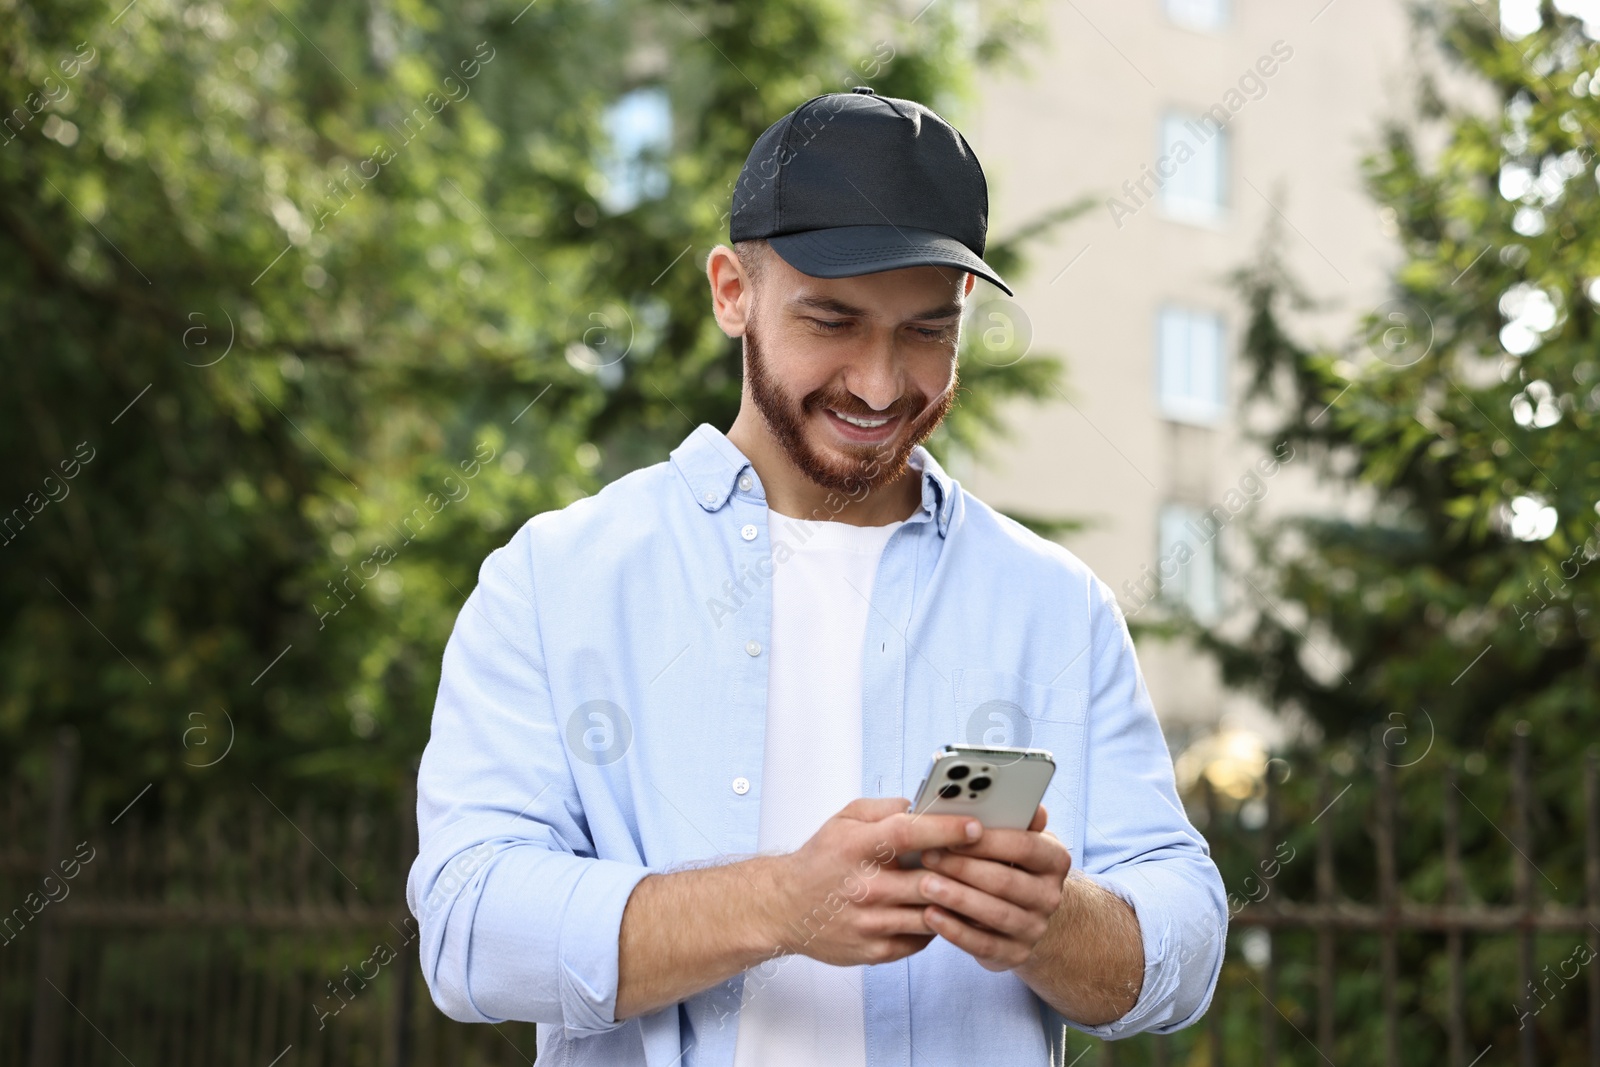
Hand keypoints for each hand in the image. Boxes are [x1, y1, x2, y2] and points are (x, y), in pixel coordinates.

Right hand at [769, 797, 986, 967]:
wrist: (785, 908)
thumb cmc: (821, 860)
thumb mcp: (844, 820)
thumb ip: (884, 809)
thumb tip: (922, 806)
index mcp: (857, 847)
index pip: (907, 834)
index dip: (945, 829)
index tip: (975, 826)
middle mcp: (864, 886)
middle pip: (930, 880)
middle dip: (964, 870)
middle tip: (987, 861)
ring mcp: (871, 922)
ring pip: (933, 913)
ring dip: (956, 900)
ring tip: (974, 888)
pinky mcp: (876, 950)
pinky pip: (923, 938)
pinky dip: (938, 924)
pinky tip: (943, 910)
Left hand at [915, 804, 1071, 971]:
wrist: (1024, 914)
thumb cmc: (1009, 863)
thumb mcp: (1017, 837)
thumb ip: (1011, 817)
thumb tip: (1007, 793)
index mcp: (1054, 859)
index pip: (1024, 845)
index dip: (986, 839)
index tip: (951, 832)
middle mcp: (1050, 896)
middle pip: (1005, 881)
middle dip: (963, 867)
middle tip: (927, 855)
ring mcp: (1035, 928)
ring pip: (994, 914)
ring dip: (956, 898)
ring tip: (924, 884)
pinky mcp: (1015, 954)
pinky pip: (983, 945)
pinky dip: (954, 931)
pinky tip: (930, 915)